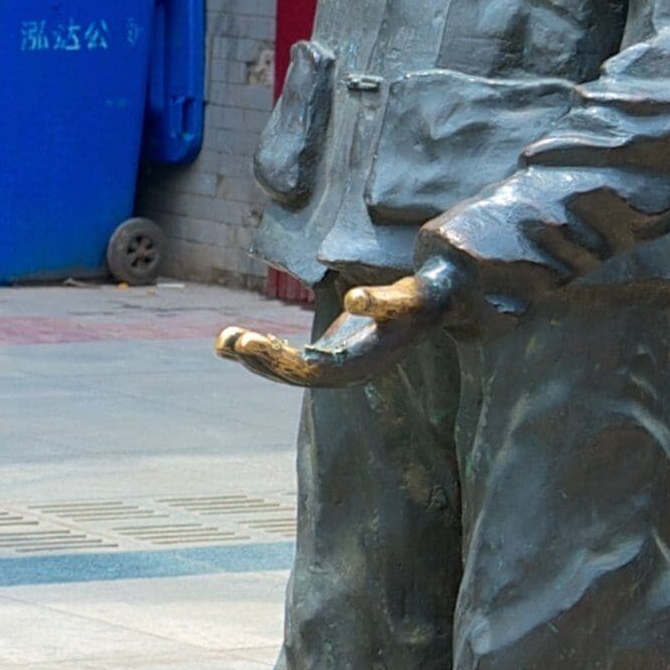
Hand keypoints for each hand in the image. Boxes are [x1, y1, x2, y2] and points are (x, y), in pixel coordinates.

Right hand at [211, 257, 461, 387]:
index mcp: (346, 368)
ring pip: (352, 358)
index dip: (261, 364)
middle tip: (239, 341)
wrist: (449, 293)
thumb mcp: (327, 336)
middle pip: (316, 376)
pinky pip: (397, 308)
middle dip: (274, 363)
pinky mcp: (419, 305)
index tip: (227, 342)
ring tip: (271, 335)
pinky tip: (353, 299)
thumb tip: (220, 345)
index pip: (297, 375)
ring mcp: (396, 337)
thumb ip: (279, 347)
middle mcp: (370, 361)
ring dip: (312, 351)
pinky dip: (376, 306)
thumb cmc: (380, 320)